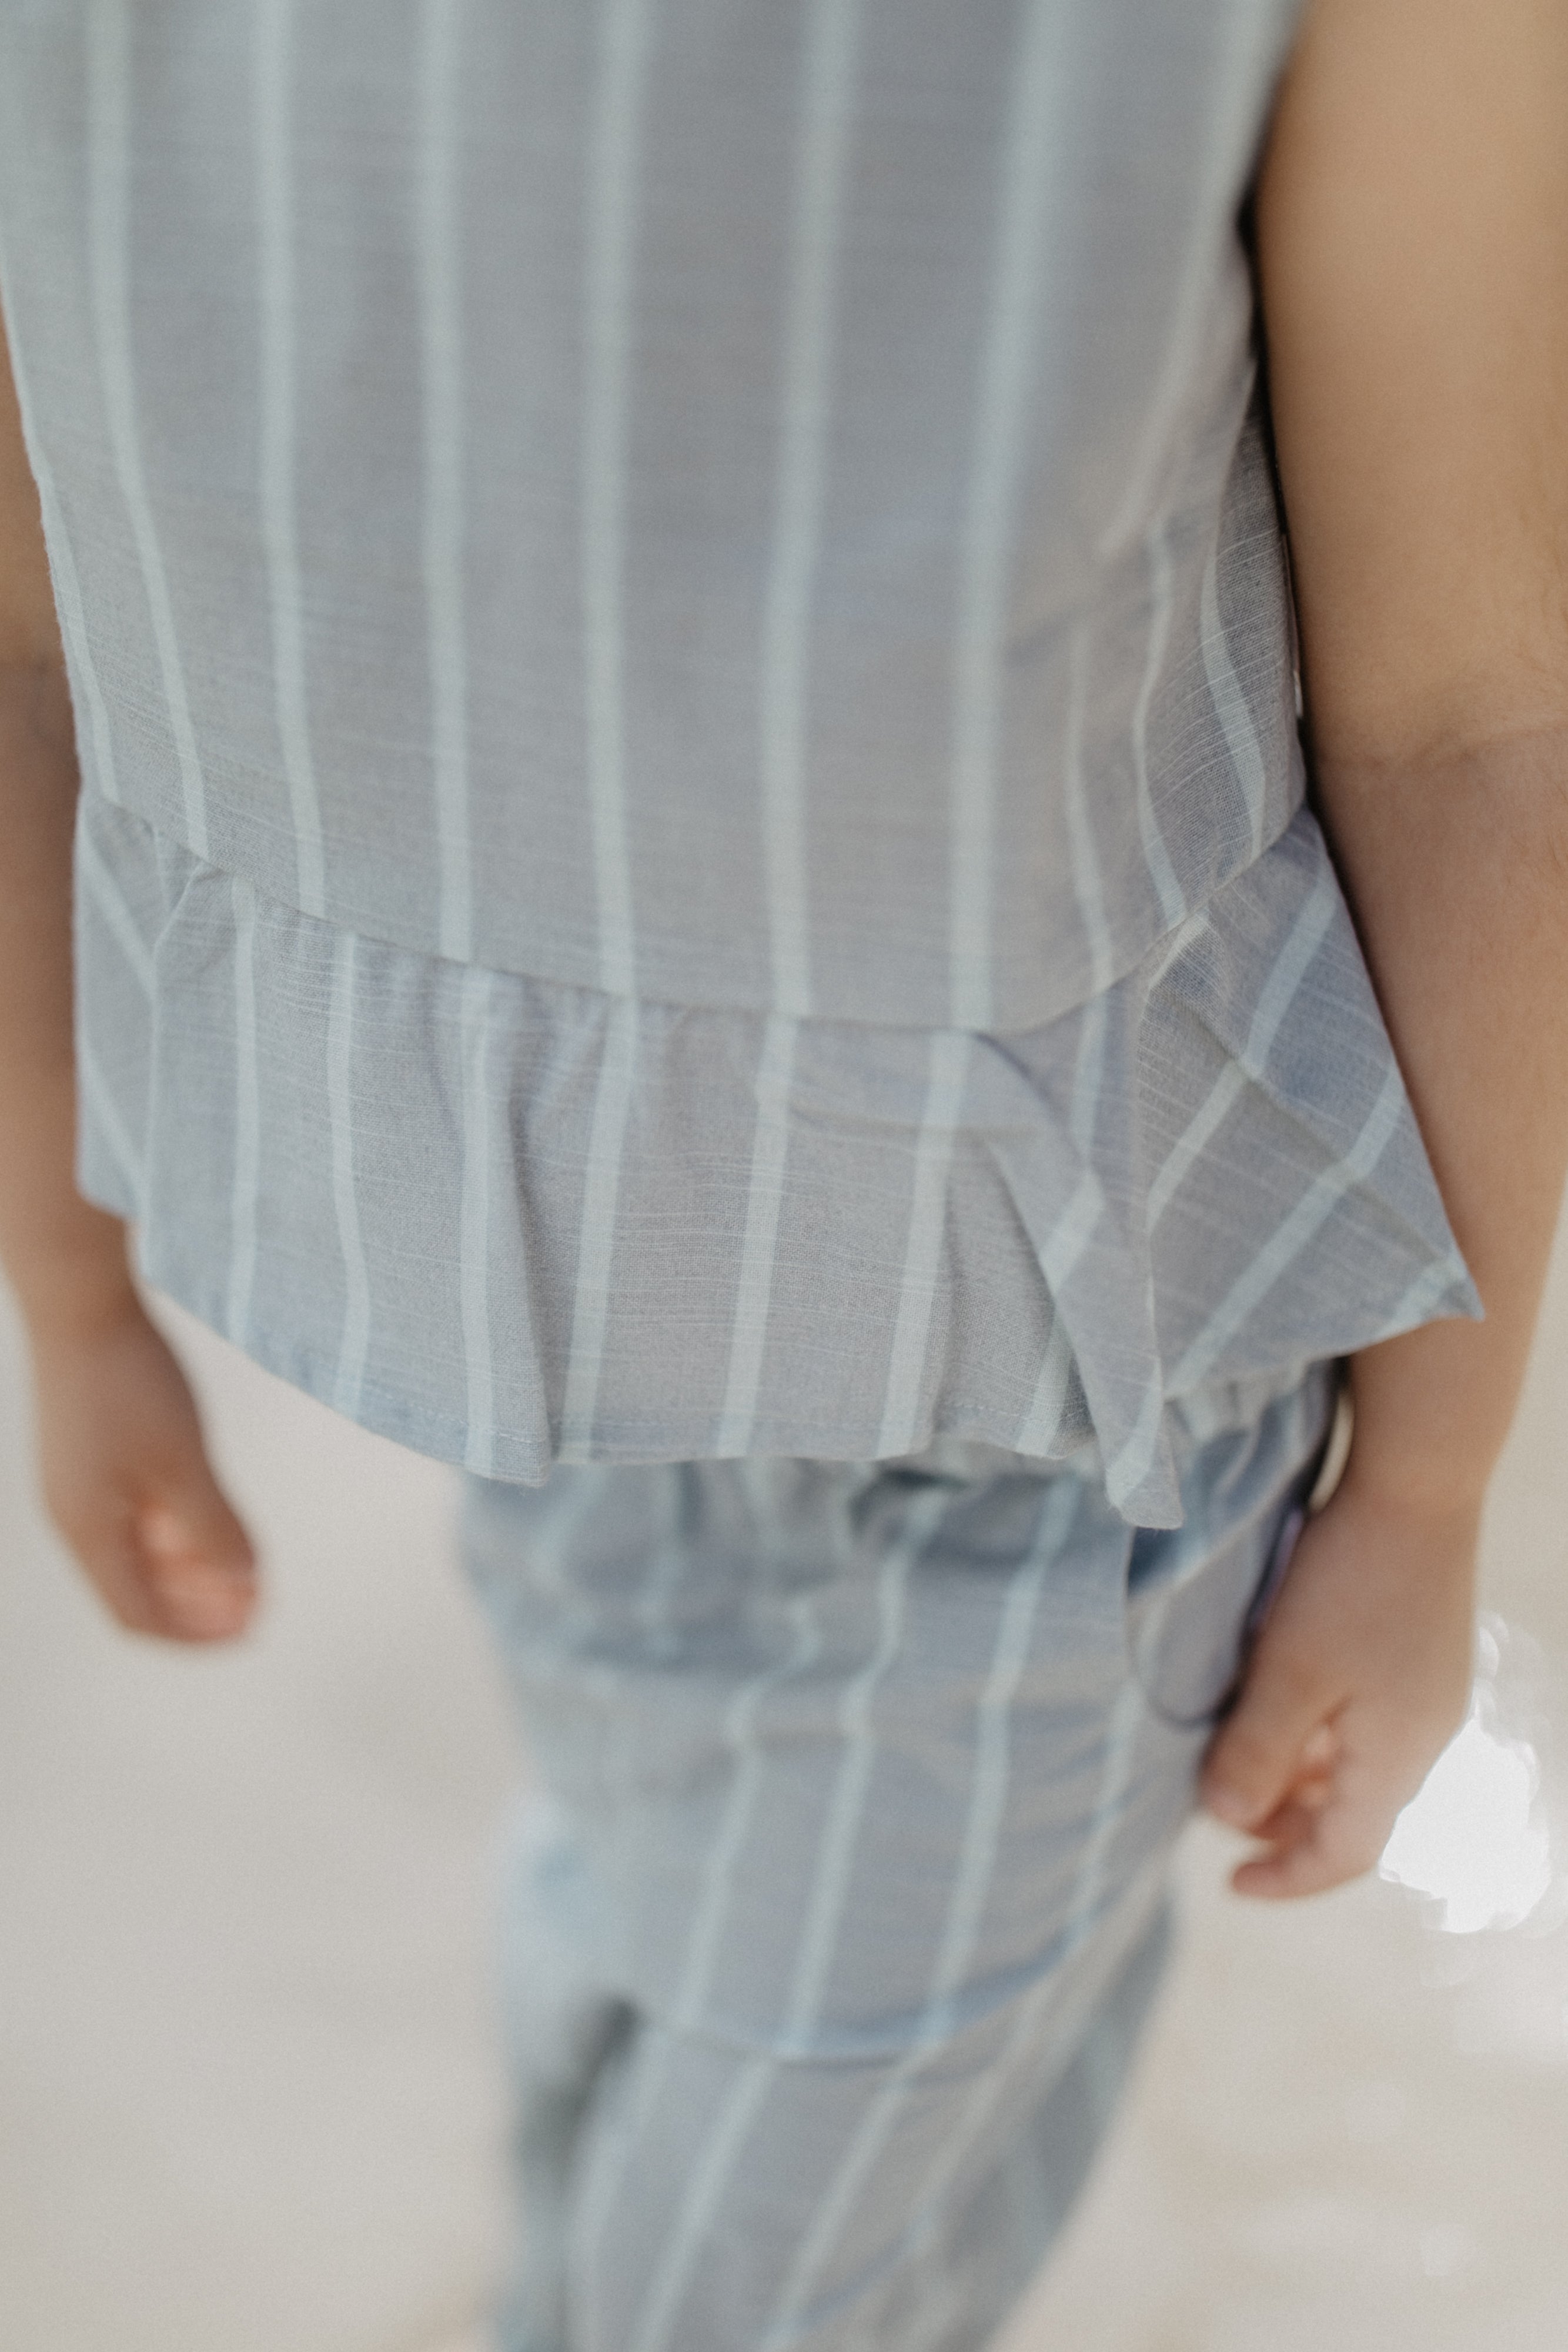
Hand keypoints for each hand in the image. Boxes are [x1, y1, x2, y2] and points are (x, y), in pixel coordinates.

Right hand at [26, 1291, 257, 1642]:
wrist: (83, 1303)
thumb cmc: (130, 1381)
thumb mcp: (183, 1462)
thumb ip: (214, 1529)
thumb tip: (245, 1585)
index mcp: (90, 1532)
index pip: (140, 1618)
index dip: (197, 1636)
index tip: (252, 1631)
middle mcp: (78, 1519)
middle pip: (140, 1593)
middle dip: (202, 1607)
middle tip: (260, 1605)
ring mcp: (83, 1488)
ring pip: (140, 1555)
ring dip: (193, 1570)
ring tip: (248, 1571)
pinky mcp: (94, 1458)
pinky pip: (136, 1518)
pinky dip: (178, 1531)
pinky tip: (216, 1524)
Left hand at [1198, 1471, 1477, 1898]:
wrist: (1415, 1485)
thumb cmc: (1348, 1579)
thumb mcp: (1288, 1671)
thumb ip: (1255, 1751)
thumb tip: (1223, 1823)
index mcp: (1398, 1756)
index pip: (1345, 1853)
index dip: (1286, 1878)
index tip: (1230, 1884)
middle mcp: (1422, 1736)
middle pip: (1351, 1815)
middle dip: (1283, 1826)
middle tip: (1216, 1810)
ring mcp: (1423, 1695)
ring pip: (1352, 1768)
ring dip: (1294, 1778)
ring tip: (1232, 1760)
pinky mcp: (1414, 1656)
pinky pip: (1361, 1724)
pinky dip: (1314, 1735)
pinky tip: (1273, 1706)